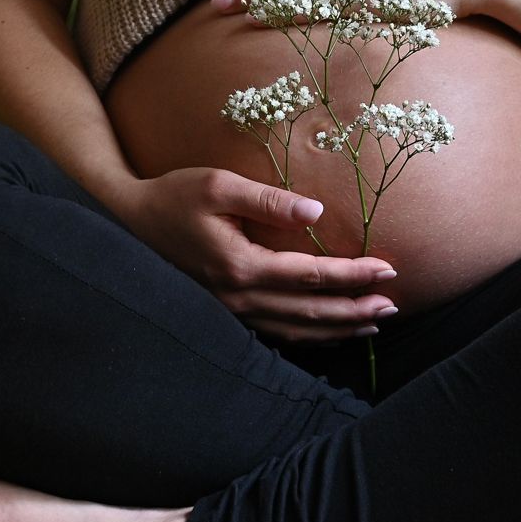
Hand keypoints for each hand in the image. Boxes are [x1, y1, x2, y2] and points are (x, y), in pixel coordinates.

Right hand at [112, 167, 399, 343]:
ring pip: (296, 329)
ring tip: (373, 324)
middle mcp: (238, 298)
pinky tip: (331, 333)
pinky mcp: (226, 314)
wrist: (127, 223)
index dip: (355, 274)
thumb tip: (316, 212)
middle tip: (393, 306)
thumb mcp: (218, 185)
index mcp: (241, 265)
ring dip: (337, 328)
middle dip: (355, 310)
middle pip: (310, 311)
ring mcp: (231, 312)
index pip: (312, 275)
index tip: (390, 269)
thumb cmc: (174, 196)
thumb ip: (268, 200)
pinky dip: (309, 336)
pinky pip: (276, 334)